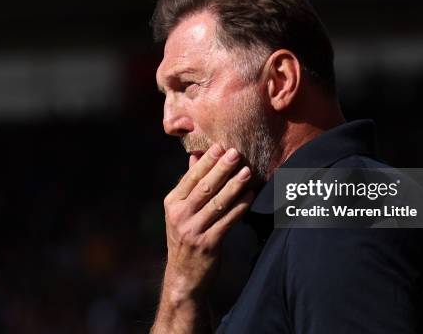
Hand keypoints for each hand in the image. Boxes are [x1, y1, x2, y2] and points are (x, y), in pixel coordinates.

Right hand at [161, 143, 253, 307]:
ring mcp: (193, 231)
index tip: (220, 146)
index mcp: (172, 203)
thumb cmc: (186, 236)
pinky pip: (228, 221)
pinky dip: (240, 206)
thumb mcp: (180, 211)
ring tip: (247, 171)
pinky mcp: (208, 244)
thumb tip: (195, 156)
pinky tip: (250, 195)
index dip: (206, 162)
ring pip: (217, 203)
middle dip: (221, 169)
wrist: (184, 275)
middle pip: (204, 188)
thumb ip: (189, 184)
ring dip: (234, 186)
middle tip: (235, 153)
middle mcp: (180, 216)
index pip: (191, 178)